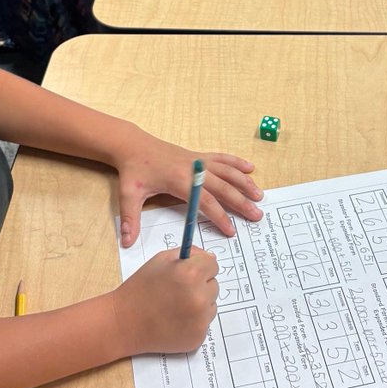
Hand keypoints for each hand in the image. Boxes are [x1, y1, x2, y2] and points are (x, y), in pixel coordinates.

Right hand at [113, 247, 219, 353]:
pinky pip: (204, 323)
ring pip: (211, 305)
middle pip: (214, 285)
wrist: (125, 322)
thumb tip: (210, 258)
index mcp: (190, 273)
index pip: (213, 264)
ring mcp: (200, 320)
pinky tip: (175, 320)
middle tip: (178, 290)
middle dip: (200, 285)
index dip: (201, 267)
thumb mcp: (161, 260)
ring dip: (199, 304)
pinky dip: (193, 321)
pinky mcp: (198, 337)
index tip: (191, 271)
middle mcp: (199, 297)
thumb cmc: (140, 288)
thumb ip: (189, 254)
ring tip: (175, 306)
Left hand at [115, 129, 263, 247]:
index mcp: (178, 180)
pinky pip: (221, 158)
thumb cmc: (133, 170)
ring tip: (259, 195)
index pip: (205, 201)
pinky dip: (237, 163)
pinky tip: (250, 168)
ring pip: (226, 171)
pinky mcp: (197, 156)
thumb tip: (127, 242)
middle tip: (256, 215)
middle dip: (240, 202)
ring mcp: (197, 160)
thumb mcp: (129, 195)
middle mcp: (193, 168)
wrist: (133, 145)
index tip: (231, 230)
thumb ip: (131, 219)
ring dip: (244, 182)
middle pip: (223, 186)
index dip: (219, 216)